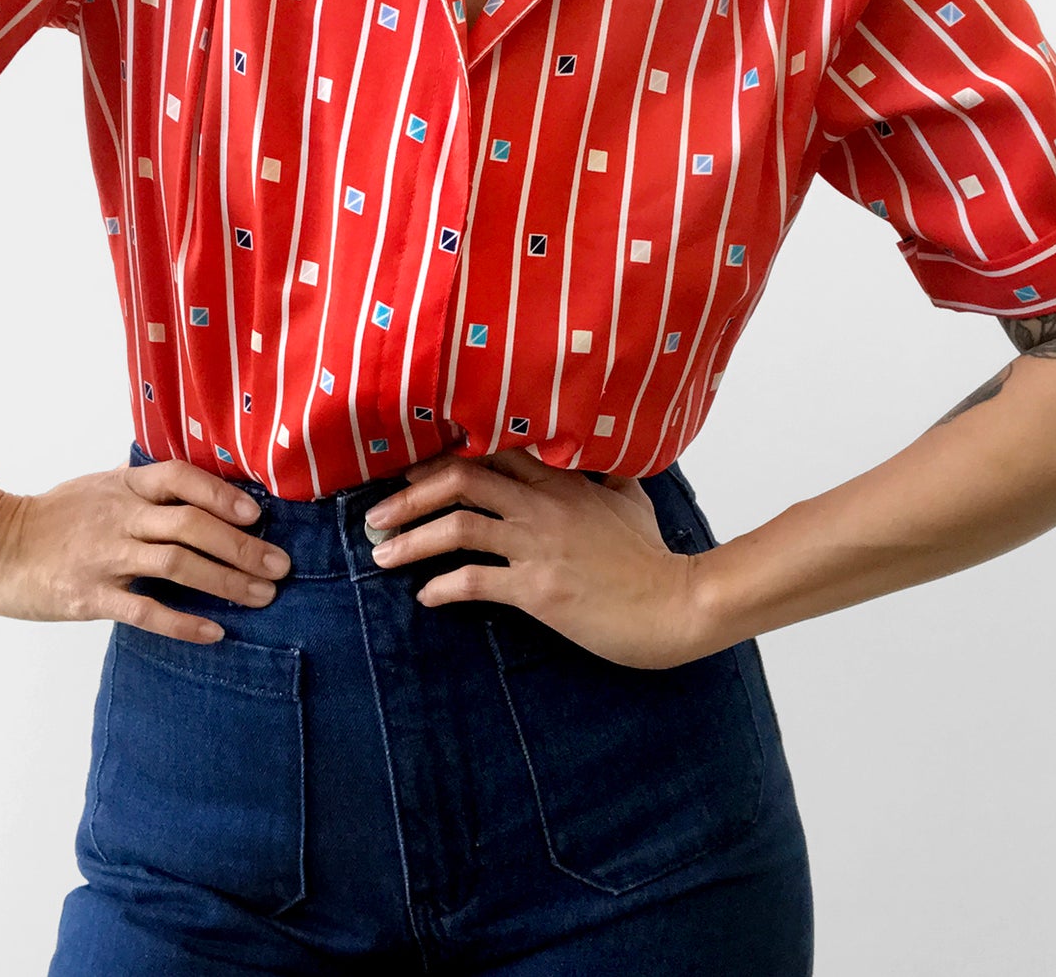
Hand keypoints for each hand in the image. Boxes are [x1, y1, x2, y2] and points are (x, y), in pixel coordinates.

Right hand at [0, 458, 293, 644]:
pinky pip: (145, 610)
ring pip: (178, 565)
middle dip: (242, 546)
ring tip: (263, 596)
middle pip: (191, 525)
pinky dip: (184, 621)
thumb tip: (195, 481)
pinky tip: (215, 631)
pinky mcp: (89, 596)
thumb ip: (143, 485)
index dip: (223, 495)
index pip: (183, 478)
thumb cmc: (51, 517)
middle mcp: (120, 517)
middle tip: (281, 566)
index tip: (259, 515)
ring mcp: (105, 556)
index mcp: (125, 487)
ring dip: (226, 581)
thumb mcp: (98, 485)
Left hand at [364, 448, 701, 668]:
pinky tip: (427, 597)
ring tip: (381, 555)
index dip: (442, 457)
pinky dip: (442, 587)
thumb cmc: (653, 556)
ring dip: (410, 539)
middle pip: (460, 479)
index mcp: (562, 479)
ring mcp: (539, 545)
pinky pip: (475, 580)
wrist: (677, 604)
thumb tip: (596, 458)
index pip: (490, 451)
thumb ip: (603, 474)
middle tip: (377, 513)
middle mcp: (544, 504)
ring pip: (458, 526)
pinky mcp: (538, 589)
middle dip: (409, 494)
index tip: (409, 469)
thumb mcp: (630, 498)